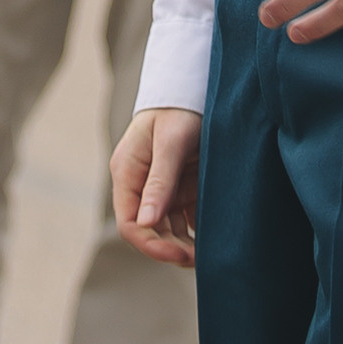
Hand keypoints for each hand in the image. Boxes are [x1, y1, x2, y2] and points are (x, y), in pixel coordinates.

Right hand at [112, 107, 200, 266]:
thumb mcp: (171, 143)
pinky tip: (214, 235)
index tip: (179, 254)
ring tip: (210, 251)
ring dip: (185, 243)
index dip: (151, 244)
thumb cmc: (180, 108)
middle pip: (149, 230)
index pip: (130, 222)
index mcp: (128, 172)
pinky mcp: (180, 186)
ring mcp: (160, 186)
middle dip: (172, 248)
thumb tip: (145, 223)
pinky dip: (197, 229)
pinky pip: (185, 217)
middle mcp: (140, 183)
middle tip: (201, 259)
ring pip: (167, 227)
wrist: (196, 84)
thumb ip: (160, 181)